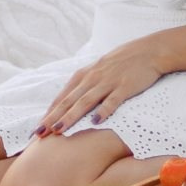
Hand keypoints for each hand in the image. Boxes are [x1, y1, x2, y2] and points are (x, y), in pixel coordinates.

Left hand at [33, 34, 179, 134]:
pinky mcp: (124, 86)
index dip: (49, 113)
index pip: (62, 97)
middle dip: (53, 118)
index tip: (37, 129)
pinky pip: (112, 100)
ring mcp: (108, 82)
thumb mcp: (98, 70)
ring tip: (59, 129)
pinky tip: (95, 122)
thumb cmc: (121, 63)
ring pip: (85, 101)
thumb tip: (67, 104)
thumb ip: (84, 85)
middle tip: (39, 133)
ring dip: (71, 116)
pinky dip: (103, 110)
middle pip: (69, 101)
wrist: (149, 51)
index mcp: (84, 75)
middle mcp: (93, 78)